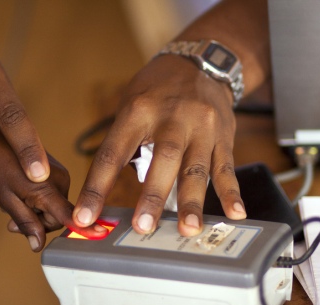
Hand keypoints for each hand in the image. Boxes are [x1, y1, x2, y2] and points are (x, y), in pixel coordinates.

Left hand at [0, 115, 106, 250]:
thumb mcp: (6, 199)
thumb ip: (26, 223)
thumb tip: (38, 245)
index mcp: (47, 188)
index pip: (69, 215)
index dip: (83, 228)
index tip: (100, 235)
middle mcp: (61, 181)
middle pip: (57, 218)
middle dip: (37, 223)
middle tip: (13, 222)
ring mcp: (62, 175)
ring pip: (55, 209)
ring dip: (36, 213)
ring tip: (13, 204)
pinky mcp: (60, 173)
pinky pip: (54, 198)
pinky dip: (39, 202)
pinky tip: (22, 195)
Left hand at [73, 54, 245, 236]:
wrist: (200, 61)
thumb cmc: (156, 91)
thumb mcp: (130, 106)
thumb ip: (123, 145)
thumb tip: (108, 192)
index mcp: (137, 111)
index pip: (112, 154)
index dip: (96, 188)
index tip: (84, 217)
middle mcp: (171, 117)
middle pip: (163, 159)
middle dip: (152, 195)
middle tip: (143, 227)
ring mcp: (201, 127)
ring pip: (196, 167)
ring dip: (192, 201)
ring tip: (189, 229)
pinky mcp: (223, 136)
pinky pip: (227, 166)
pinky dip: (231, 192)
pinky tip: (235, 214)